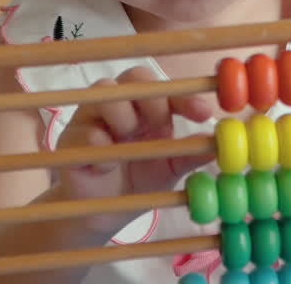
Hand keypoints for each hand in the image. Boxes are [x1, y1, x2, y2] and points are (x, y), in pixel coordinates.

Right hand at [55, 66, 213, 233]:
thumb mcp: (170, 169)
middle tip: (163, 124)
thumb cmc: (139, 180)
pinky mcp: (70, 139)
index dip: (185, 97)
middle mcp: (120, 105)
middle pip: (134, 76)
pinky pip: (84, 131)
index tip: (203, 112)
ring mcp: (92, 118)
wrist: (104, 214)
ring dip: (124, 116)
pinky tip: (108, 164)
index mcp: (147, 108)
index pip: (165, 88)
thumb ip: (191, 155)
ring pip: (105, 93)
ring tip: (129, 140)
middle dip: (153, 98)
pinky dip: (100, 145)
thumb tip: (220, 145)